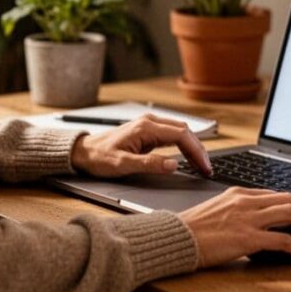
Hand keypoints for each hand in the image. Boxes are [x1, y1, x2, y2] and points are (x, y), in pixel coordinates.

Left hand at [70, 113, 212, 177]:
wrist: (83, 151)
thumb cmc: (99, 157)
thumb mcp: (123, 164)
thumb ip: (149, 164)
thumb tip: (174, 164)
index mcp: (145, 127)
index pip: (181, 135)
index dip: (196, 151)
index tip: (204, 166)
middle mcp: (150, 122)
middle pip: (184, 131)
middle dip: (199, 150)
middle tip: (208, 169)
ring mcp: (150, 126)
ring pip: (180, 132)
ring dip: (193, 148)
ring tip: (202, 166)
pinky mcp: (148, 132)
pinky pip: (173, 136)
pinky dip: (185, 146)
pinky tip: (189, 158)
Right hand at [179, 187, 290, 266]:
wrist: (174, 238)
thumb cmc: (190, 229)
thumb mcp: (216, 210)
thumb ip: (237, 211)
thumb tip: (256, 222)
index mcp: (238, 193)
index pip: (276, 194)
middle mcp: (246, 201)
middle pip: (289, 200)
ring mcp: (248, 218)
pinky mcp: (248, 238)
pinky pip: (283, 241)